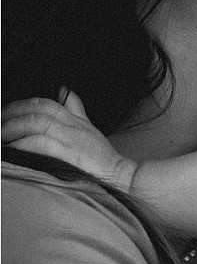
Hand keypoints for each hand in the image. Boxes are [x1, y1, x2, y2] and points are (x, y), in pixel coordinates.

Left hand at [2, 89, 137, 189]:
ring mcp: (71, 137)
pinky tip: (12, 149)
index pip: (46, 102)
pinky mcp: (69, 153)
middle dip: (14, 112)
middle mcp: (72, 124)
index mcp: (74, 118)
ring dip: (14, 127)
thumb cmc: (101, 154)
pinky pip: (42, 143)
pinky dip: (24, 144)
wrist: (117, 172)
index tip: (5, 111)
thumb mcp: (88, 126)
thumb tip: (64, 91)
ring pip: (38, 122)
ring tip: (0, 135)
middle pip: (39, 108)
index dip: (23, 104)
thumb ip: (75, 109)